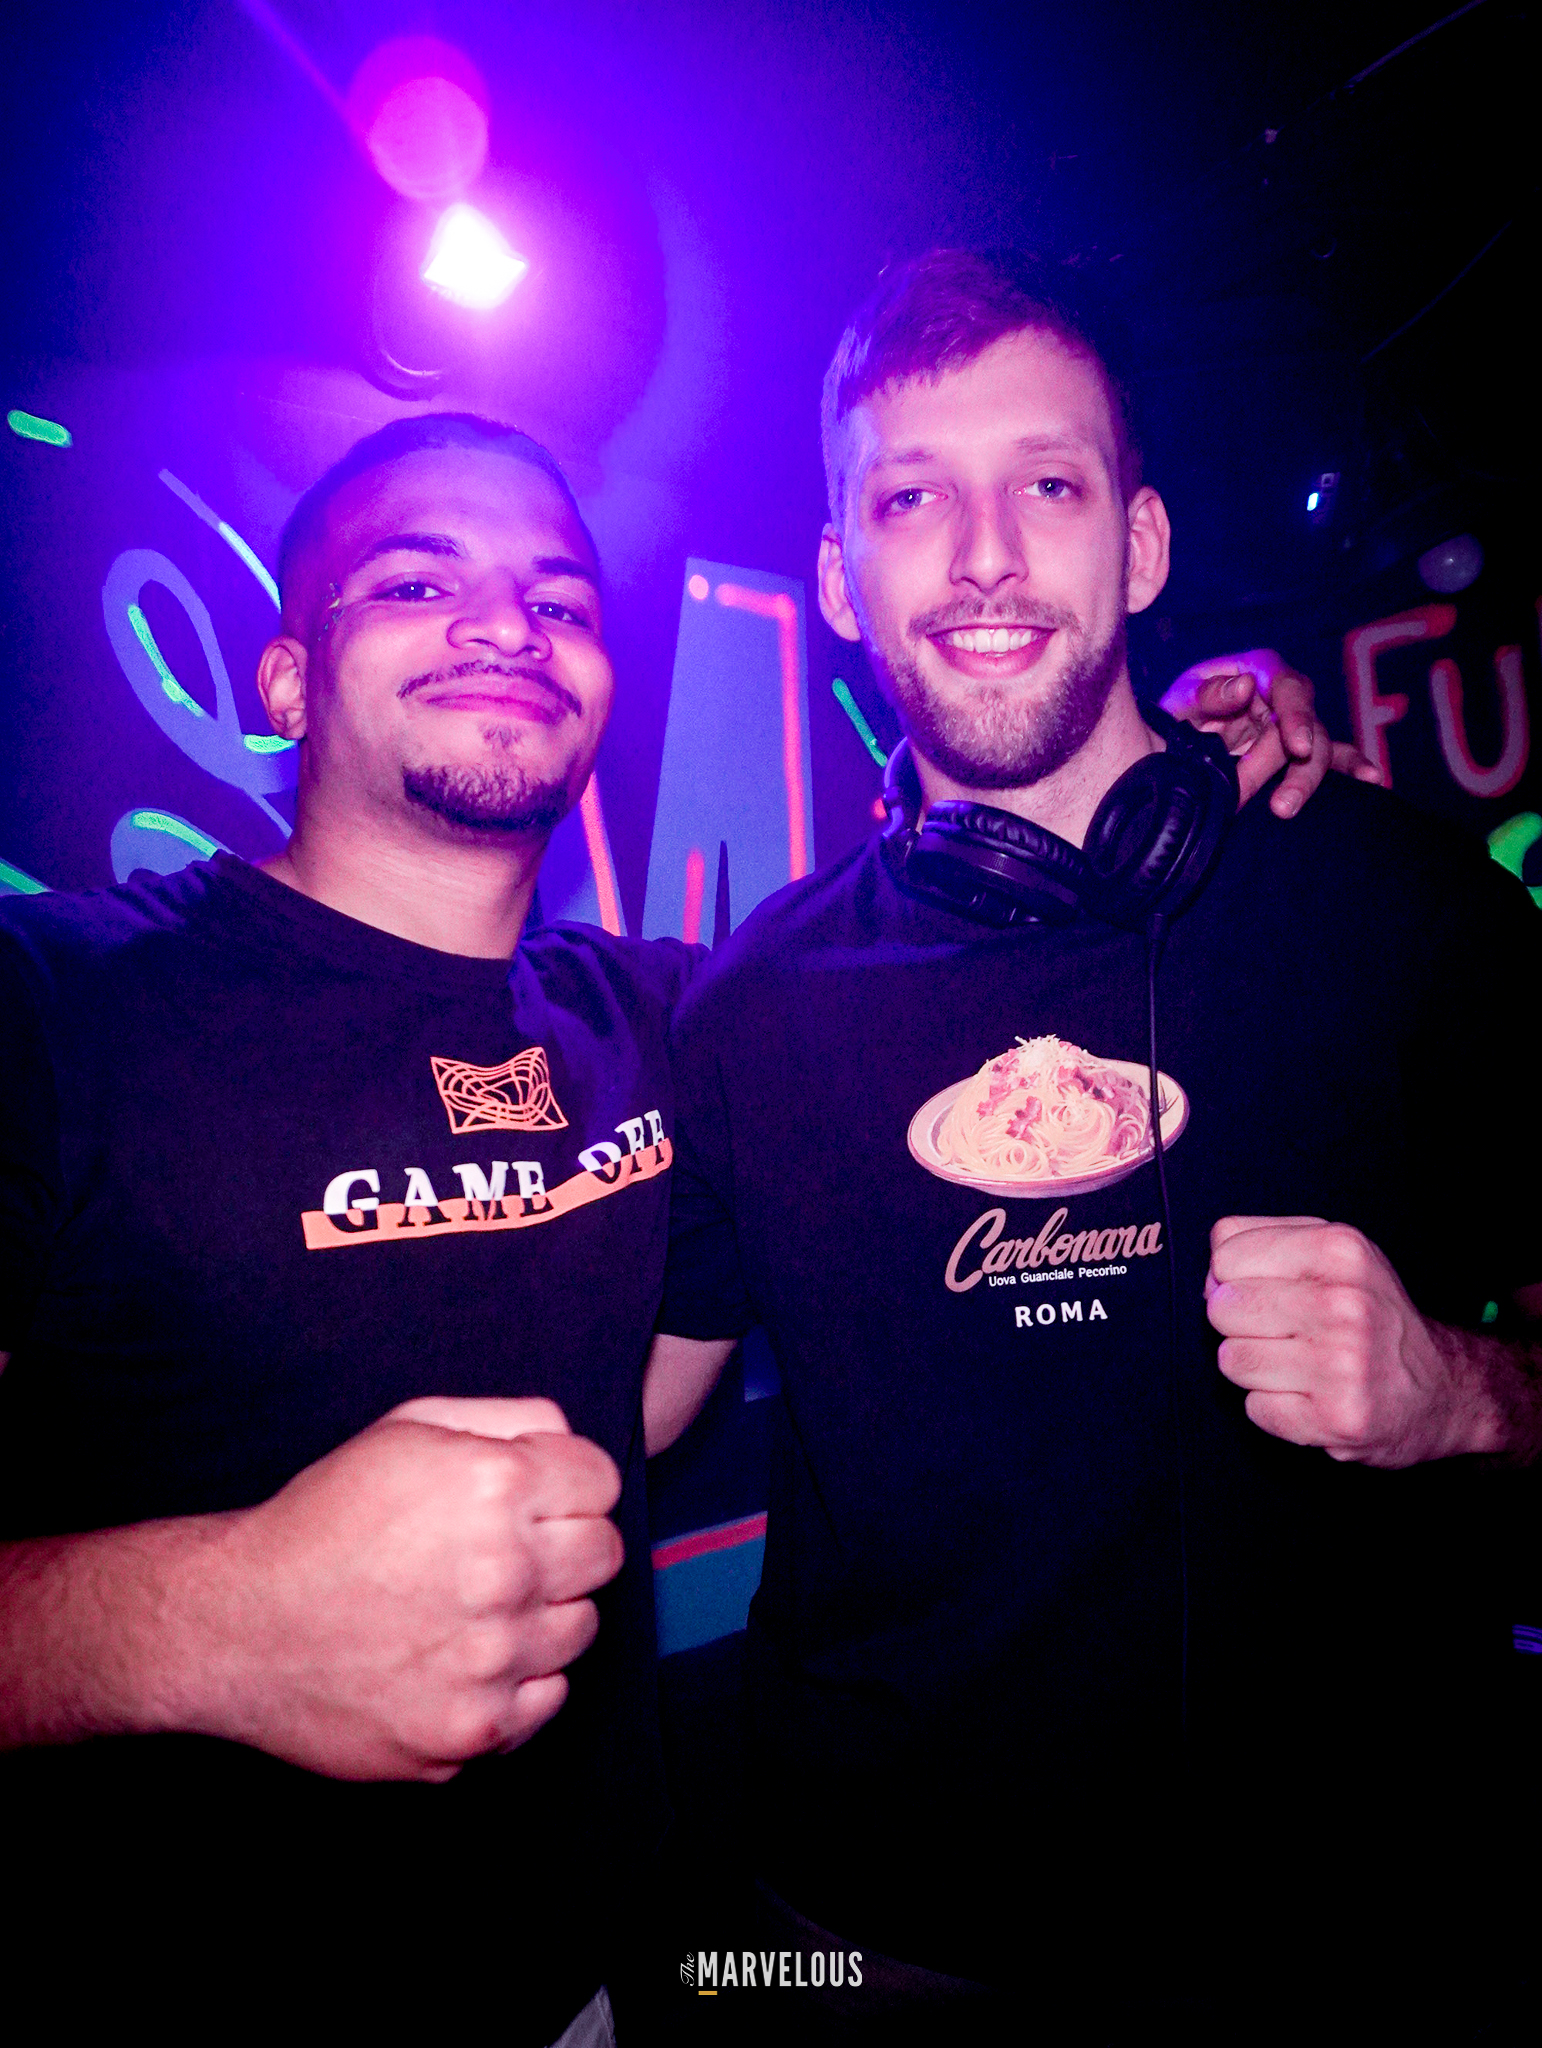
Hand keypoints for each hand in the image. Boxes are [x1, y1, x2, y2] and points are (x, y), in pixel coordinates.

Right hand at [205, 1396, 623, 1779]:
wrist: (239, 1625)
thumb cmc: (324, 1520)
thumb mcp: (408, 1429)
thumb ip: (507, 1418)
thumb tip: (568, 1438)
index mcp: (494, 1484)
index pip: (601, 1482)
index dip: (566, 1485)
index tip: (531, 1500)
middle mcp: (505, 1571)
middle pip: (603, 1554)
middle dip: (564, 1544)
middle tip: (503, 1553)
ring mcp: (492, 1659)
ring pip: (581, 1628)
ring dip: (542, 1614)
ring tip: (473, 1607)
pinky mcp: (473, 1729)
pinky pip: (548, 1698)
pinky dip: (518, 1680)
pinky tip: (463, 1657)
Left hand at [1161, 648, 1381, 816]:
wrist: (1165, 740)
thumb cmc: (1174, 713)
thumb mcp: (1180, 700)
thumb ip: (1209, 694)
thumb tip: (1248, 685)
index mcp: (1256, 671)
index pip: (1287, 686)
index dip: (1297, 715)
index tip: (1296, 746)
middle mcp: (1280, 695)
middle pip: (1308, 722)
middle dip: (1301, 764)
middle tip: (1283, 802)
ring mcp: (1291, 724)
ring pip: (1316, 747)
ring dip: (1305, 779)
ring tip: (1283, 808)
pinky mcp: (1295, 750)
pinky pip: (1328, 756)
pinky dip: (1351, 765)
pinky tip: (1374, 778)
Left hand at [1205, 1218, 1498, 1466]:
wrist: (1442, 1388)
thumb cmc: (1370, 1314)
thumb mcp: (1333, 1252)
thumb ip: (1261, 1241)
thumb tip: (1210, 1275)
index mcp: (1340, 1250)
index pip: (1226, 1256)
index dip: (1233, 1276)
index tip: (1268, 1290)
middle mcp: (1344, 1304)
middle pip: (1222, 1308)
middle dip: (1240, 1323)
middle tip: (1285, 1332)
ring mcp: (1343, 1364)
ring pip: (1232, 1360)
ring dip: (1255, 1368)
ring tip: (1300, 1365)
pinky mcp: (1338, 1418)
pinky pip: (1256, 1409)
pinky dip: (1275, 1408)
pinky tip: (1312, 1398)